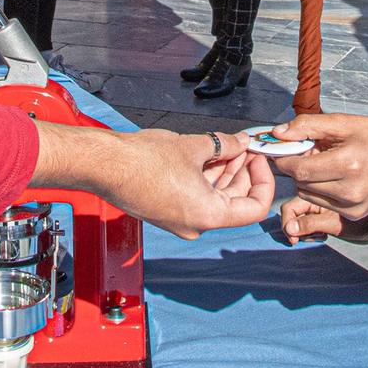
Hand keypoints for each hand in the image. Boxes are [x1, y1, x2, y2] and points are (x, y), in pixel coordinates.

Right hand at [34, 125, 274, 239]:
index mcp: (208, 215)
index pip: (255, 207)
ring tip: (228, 144)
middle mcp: (196, 225)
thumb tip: (241, 142)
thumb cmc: (144, 160)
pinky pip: (195, 195)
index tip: (259, 158)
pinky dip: (205, 176)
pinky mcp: (166, 210)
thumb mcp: (193, 146)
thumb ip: (224, 145)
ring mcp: (180, 220)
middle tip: (245, 145)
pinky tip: (208, 153)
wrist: (105, 166)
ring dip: (224, 171)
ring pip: (214, 197)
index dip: (263, 179)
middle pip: (235, 201)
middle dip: (242, 171)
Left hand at [269, 113, 367, 220]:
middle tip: (312, 152)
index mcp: (349, 164)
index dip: (285, 159)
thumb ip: (307, 125)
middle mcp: (351, 190)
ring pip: (309, 195)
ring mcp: (353, 206)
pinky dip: (321, 189)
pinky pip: (323, 203)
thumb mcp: (344, 122)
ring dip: (308, 180)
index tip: (283, 150)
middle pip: (302, 184)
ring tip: (326, 163)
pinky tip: (336, 176)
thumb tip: (277, 133)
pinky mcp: (355, 214)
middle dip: (298, 167)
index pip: (299, 170)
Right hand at [278, 197, 342, 242]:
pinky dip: (310, 233)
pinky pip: (306, 224)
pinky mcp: (318, 215)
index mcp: (315, 194)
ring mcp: (315, 207)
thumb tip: (289, 229)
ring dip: (305, 232)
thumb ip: (310, 225)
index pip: (289, 208)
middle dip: (297, 229)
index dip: (288, 224)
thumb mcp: (333, 225)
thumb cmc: (360, 223)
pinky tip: (323, 234)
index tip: (294, 240)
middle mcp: (312, 198)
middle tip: (314, 237)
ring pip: (297, 221)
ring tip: (322, 235)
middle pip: (291, 215)